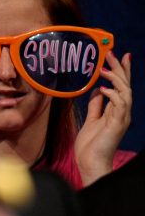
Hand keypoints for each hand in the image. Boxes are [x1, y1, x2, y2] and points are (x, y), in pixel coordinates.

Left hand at [75, 52, 131, 185]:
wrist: (90, 162)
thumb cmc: (90, 145)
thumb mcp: (91, 119)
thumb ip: (96, 105)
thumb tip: (97, 90)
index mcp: (116, 110)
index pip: (121, 86)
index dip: (121, 70)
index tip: (119, 55)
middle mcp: (122, 112)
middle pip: (125, 85)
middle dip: (119, 67)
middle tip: (110, 52)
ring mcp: (121, 118)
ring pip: (125, 92)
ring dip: (115, 78)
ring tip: (102, 68)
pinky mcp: (117, 124)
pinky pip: (120, 104)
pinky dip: (113, 94)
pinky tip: (102, 88)